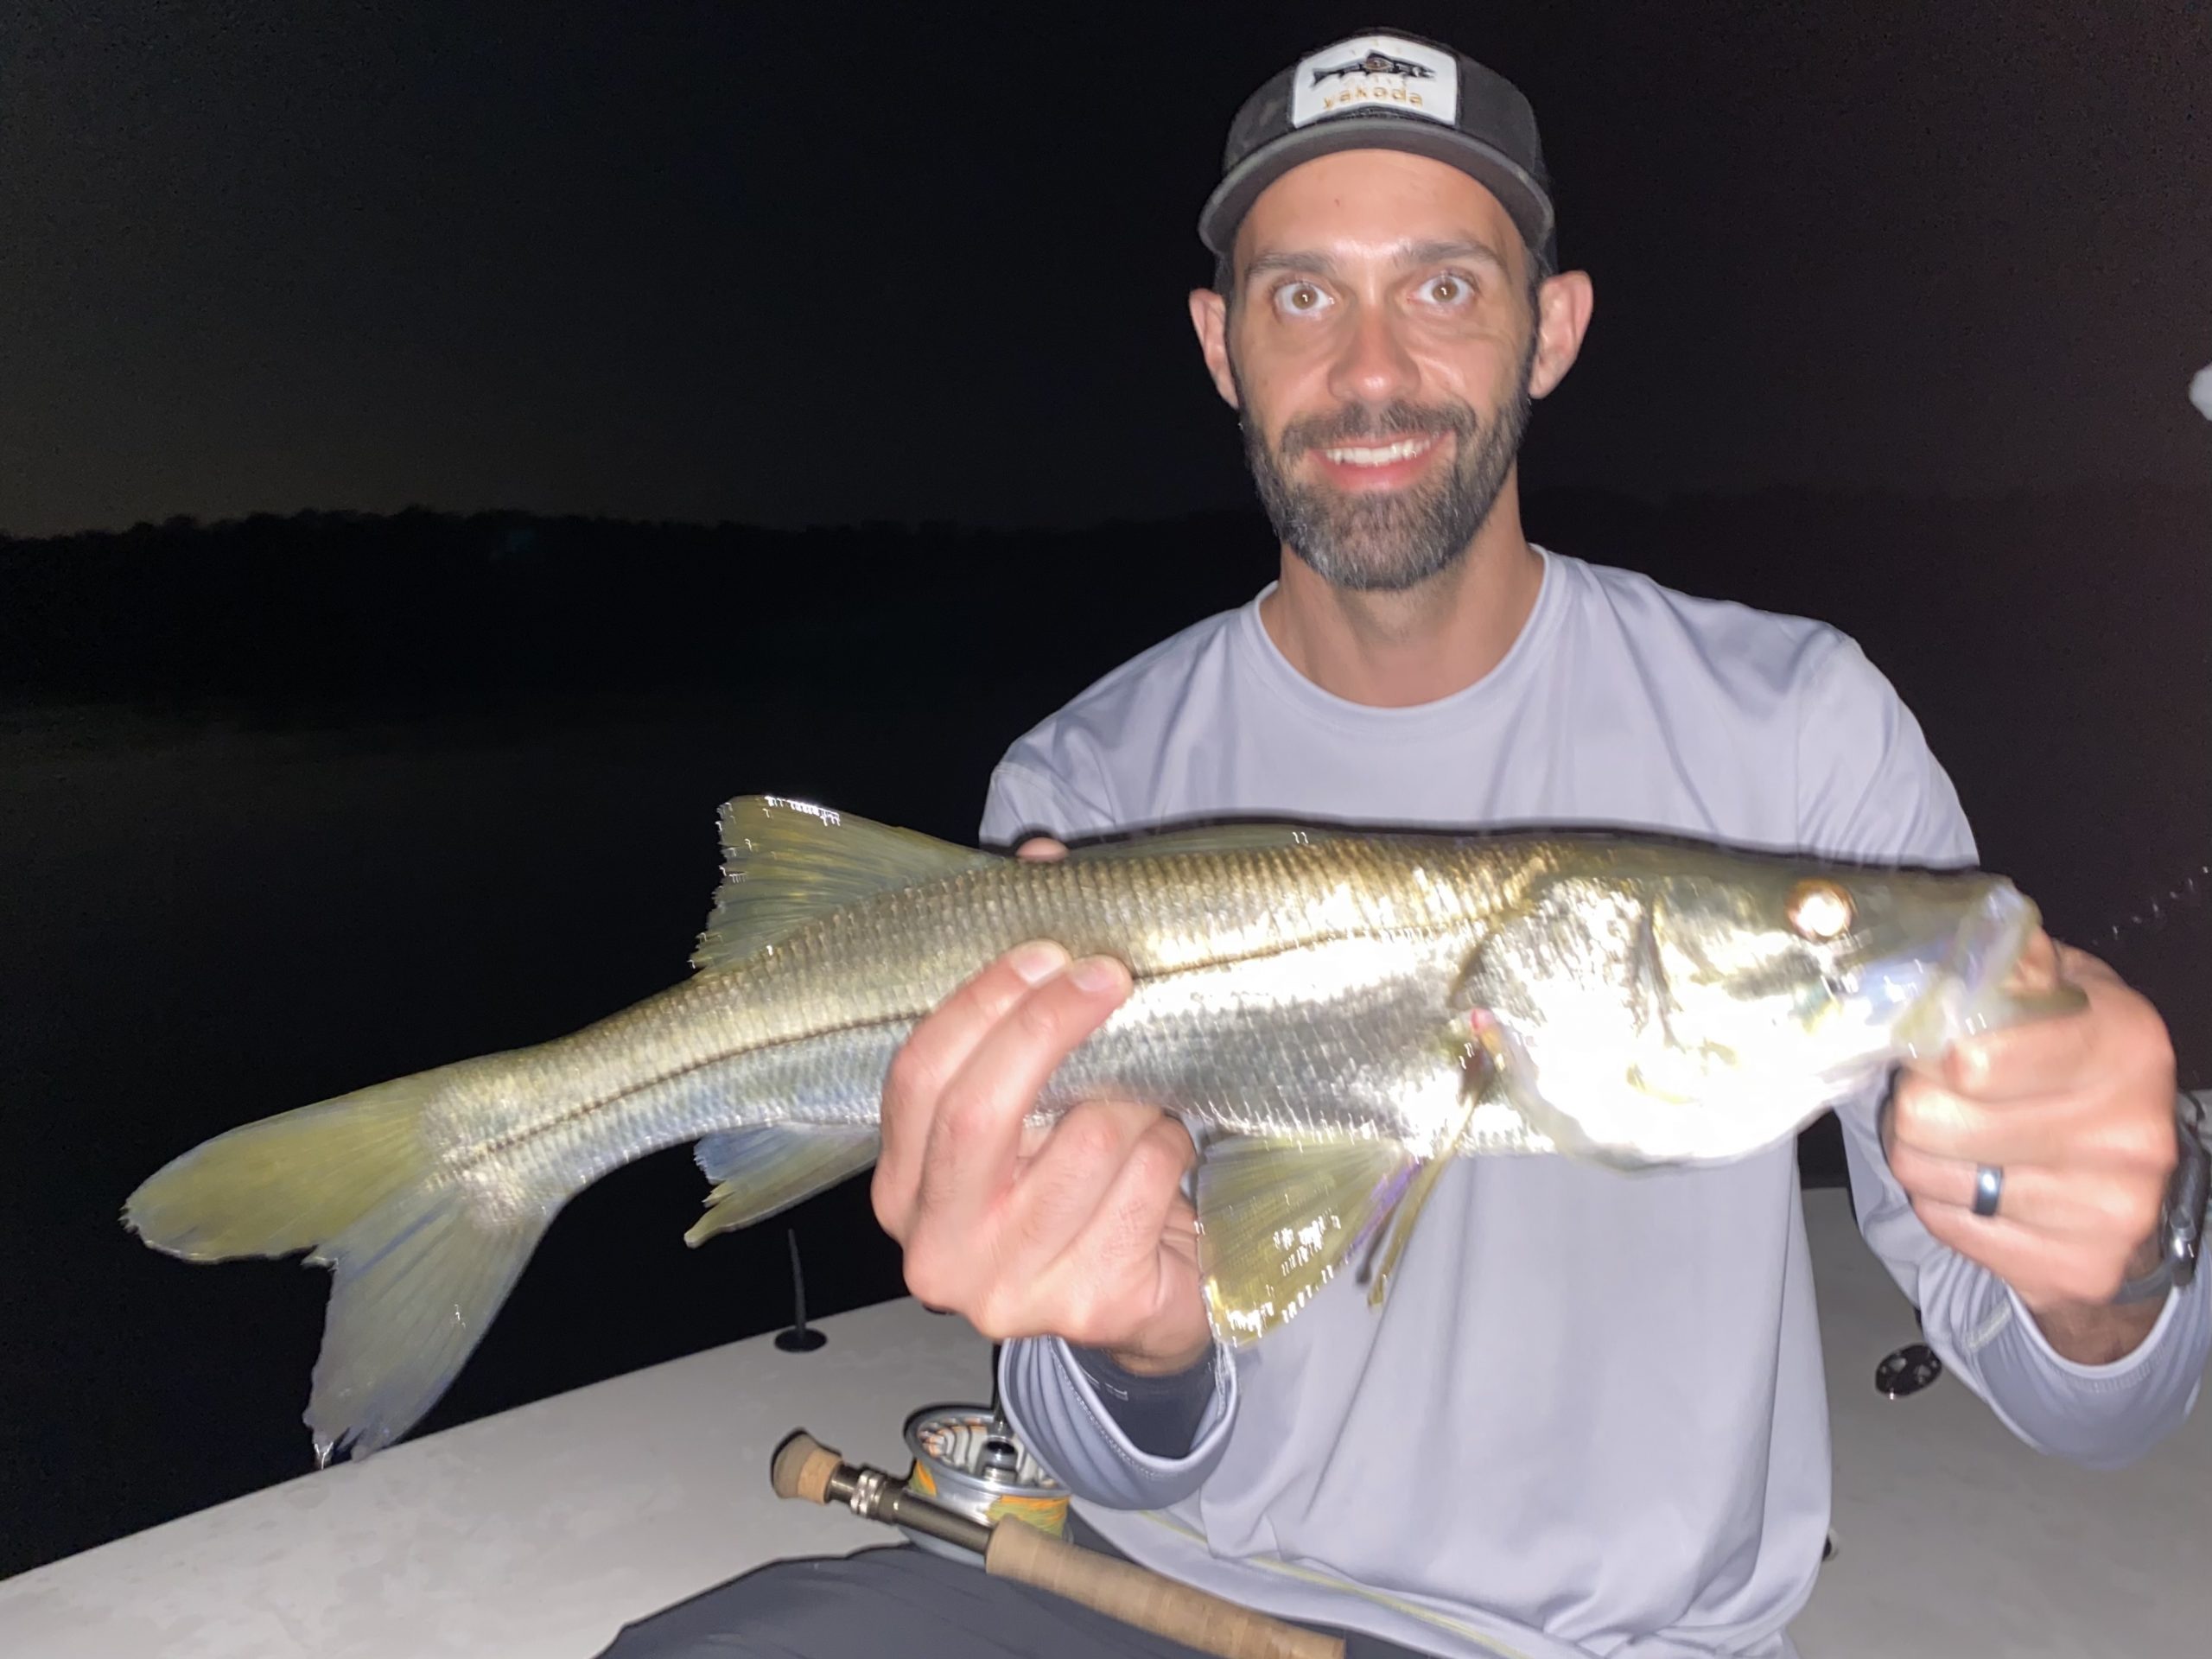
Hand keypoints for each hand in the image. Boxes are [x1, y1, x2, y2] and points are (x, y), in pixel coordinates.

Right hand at [871, 837, 1213, 1374]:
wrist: (1153, 1297)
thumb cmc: (1084, 1179)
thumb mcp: (1042, 1091)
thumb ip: (1026, 987)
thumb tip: (1041, 858)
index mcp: (904, 1186)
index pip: (918, 1078)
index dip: (981, 1004)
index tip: (1046, 949)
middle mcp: (936, 1246)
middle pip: (982, 1112)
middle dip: (1052, 1028)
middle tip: (1113, 976)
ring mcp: (1007, 1289)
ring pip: (1086, 1139)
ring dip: (1137, 1104)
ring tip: (1145, 1111)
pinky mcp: (1087, 1306)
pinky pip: (1145, 1184)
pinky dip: (1169, 1155)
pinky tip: (1164, 1168)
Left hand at [1883, 931, 2177, 1333]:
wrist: (2126, 1183)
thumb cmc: (2074, 1065)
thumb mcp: (2060, 992)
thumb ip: (2005, 965)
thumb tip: (1931, 953)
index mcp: (2124, 1044)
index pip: (1970, 1055)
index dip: (1927, 1048)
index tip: (1931, 1046)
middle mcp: (2130, 1130)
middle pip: (1926, 1116)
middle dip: (1911, 1099)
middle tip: (1932, 1093)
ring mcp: (2111, 1209)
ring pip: (1923, 1173)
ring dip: (1919, 1152)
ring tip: (1953, 1136)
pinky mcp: (2080, 1267)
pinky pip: (1944, 1226)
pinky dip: (1941, 1202)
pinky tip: (1977, 1185)